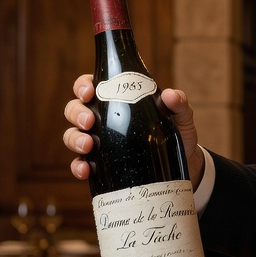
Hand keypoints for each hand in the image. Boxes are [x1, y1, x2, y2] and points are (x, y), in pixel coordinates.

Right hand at [62, 75, 205, 185]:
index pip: (90, 86)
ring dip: (74, 139)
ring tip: (88, 145)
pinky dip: (78, 166)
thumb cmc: (177, 133)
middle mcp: (102, 119)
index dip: (83, 86)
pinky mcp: (101, 165)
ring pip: (72, 135)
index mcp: (117, 99)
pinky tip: (86, 170)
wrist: (183, 164)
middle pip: (75, 109)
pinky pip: (80, 164)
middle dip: (77, 113)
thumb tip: (170, 95)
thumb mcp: (180, 116)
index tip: (89, 92)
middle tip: (89, 121)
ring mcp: (99, 142)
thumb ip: (178, 103)